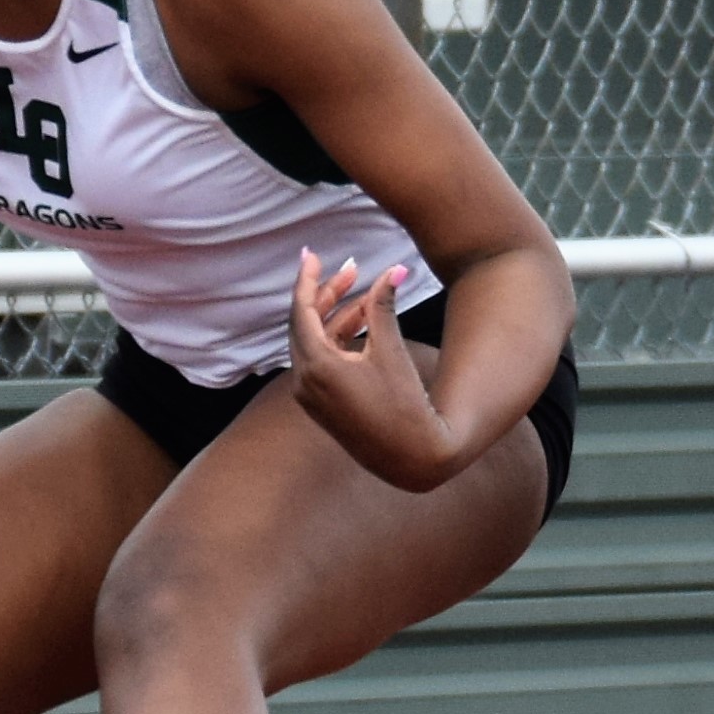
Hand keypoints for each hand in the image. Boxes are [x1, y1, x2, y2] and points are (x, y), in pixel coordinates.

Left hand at [281, 250, 467, 488]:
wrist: (412, 458)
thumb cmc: (404, 406)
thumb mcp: (391, 351)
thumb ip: (383, 307)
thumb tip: (393, 270)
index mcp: (317, 367)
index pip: (301, 311)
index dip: (306, 279)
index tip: (310, 254)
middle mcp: (305, 382)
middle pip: (305, 324)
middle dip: (327, 295)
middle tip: (352, 270)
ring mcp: (311, 397)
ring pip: (314, 343)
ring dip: (337, 317)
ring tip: (368, 300)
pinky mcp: (322, 406)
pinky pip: (321, 363)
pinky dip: (338, 341)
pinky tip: (363, 326)